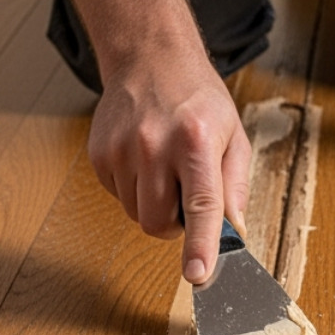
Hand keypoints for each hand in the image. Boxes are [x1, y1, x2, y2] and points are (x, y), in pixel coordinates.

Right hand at [87, 49, 250, 282]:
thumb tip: (232, 230)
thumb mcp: (233, 135)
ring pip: (135, 214)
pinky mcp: (99, 154)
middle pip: (158, 222)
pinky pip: (117, 197)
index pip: (200, 206)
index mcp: (196, 141)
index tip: (197, 275)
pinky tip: (144, 161)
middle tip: (186, 195)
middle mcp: (154, 145)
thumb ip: (235, 185)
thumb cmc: (197, 100)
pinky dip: (133, 190)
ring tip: (165, 169)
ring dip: (153, 206)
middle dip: (175, 225)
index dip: (200, 246)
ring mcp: (121, 150)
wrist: (151, 60)